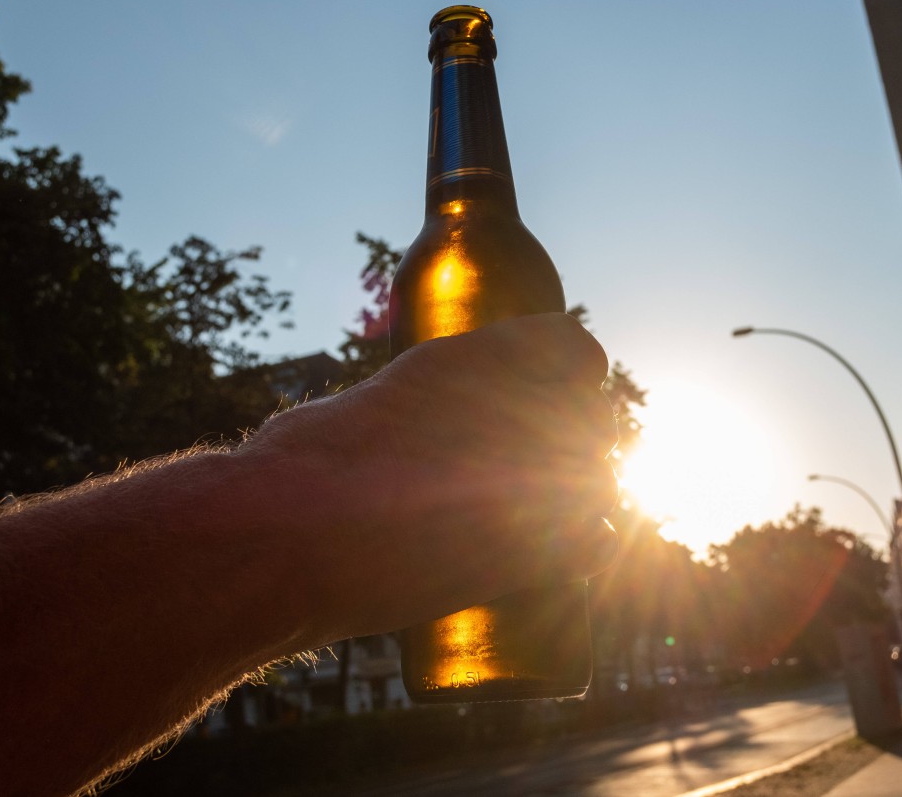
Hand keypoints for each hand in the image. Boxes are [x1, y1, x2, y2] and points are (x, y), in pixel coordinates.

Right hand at [242, 313, 619, 644]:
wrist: (299, 535)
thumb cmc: (317, 460)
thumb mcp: (391, 391)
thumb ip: (449, 386)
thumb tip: (464, 411)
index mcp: (501, 354)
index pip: (577, 350)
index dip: (560, 374)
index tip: (536, 394)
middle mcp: (537, 408)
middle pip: (591, 417)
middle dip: (562, 436)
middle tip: (512, 464)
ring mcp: (549, 479)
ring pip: (602, 477)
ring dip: (576, 489)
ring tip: (526, 507)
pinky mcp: (545, 551)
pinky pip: (601, 541)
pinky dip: (588, 542)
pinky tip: (562, 544)